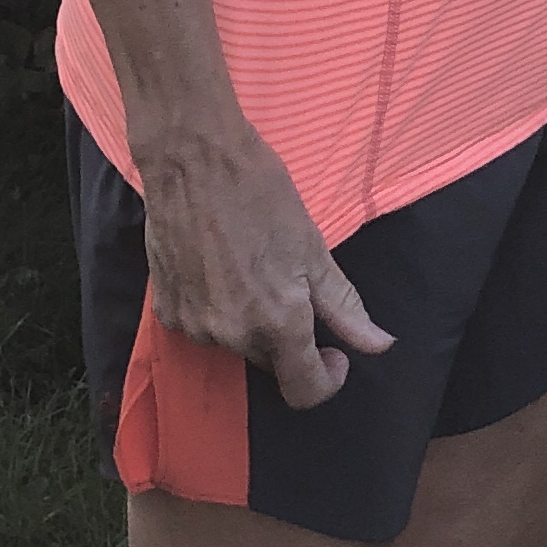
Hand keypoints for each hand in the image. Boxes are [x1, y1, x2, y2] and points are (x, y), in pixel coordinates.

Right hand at [134, 118, 395, 407]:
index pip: (305, 390)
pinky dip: (215, 308)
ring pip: (235, 342)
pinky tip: (215, 265)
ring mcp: (194, 325)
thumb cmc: (259, 191)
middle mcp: (232, 335)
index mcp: (277, 322)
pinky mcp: (166, 310)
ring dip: (248, 320)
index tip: (334, 350)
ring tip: (247, 264)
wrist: (191, 155)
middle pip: (270, 362)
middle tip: (286, 281)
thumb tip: (380, 344)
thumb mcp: (312, 246)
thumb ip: (344, 306)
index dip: (327, 378)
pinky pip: (202, 325)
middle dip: (287, 336)